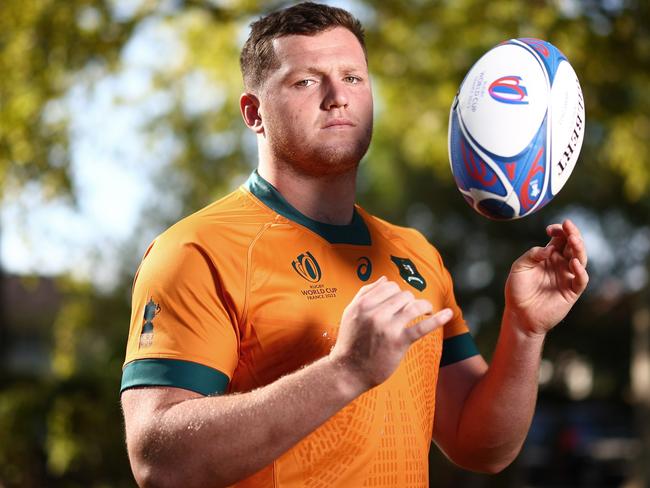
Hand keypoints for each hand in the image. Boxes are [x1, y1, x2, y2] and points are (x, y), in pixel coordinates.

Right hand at [329, 276, 452, 390]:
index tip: (399, 302)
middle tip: (409, 311)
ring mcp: (387, 327)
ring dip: (424, 306)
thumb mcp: (350, 313)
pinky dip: (437, 319)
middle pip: (403, 295)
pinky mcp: (398, 342)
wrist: (348, 371)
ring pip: (413, 306)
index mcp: (363, 304)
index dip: (397, 292)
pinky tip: (448, 314)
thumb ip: (365, 293)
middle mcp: (375, 313)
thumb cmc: (350, 342)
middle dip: (409, 301)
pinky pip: (422, 327)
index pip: (389, 286)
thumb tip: (385, 279)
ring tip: (426, 310)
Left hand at [505, 219, 588, 335]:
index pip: (560, 238)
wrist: (519, 314)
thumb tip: (549, 249)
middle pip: (573, 246)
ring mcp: (567, 277)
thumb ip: (532, 255)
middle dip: (572, 234)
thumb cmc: (517, 290)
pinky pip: (581, 280)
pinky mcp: (571, 292)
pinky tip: (573, 263)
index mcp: (549, 256)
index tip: (551, 229)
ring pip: (580, 260)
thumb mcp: (519, 267)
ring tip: (574, 240)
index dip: (559, 231)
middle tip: (568, 226)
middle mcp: (561, 264)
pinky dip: (580, 271)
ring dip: (579, 249)